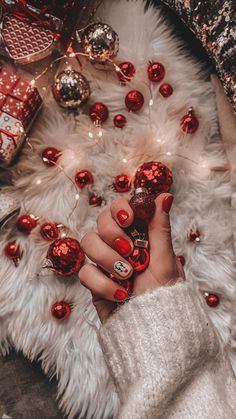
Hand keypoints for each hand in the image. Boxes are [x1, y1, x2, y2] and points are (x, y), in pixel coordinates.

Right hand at [80, 193, 184, 321]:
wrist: (152, 330)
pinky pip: (85, 272)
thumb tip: (165, 195)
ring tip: (128, 275)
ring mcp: (105, 261)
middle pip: (101, 220)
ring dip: (107, 258)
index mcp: (139, 234)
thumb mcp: (165, 260)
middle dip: (112, 233)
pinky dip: (103, 283)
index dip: (121, 208)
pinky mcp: (94, 281)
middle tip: (129, 250)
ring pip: (88, 242)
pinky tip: (122, 294)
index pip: (121, 208)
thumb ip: (160, 227)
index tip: (129, 220)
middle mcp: (120, 243)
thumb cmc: (165, 295)